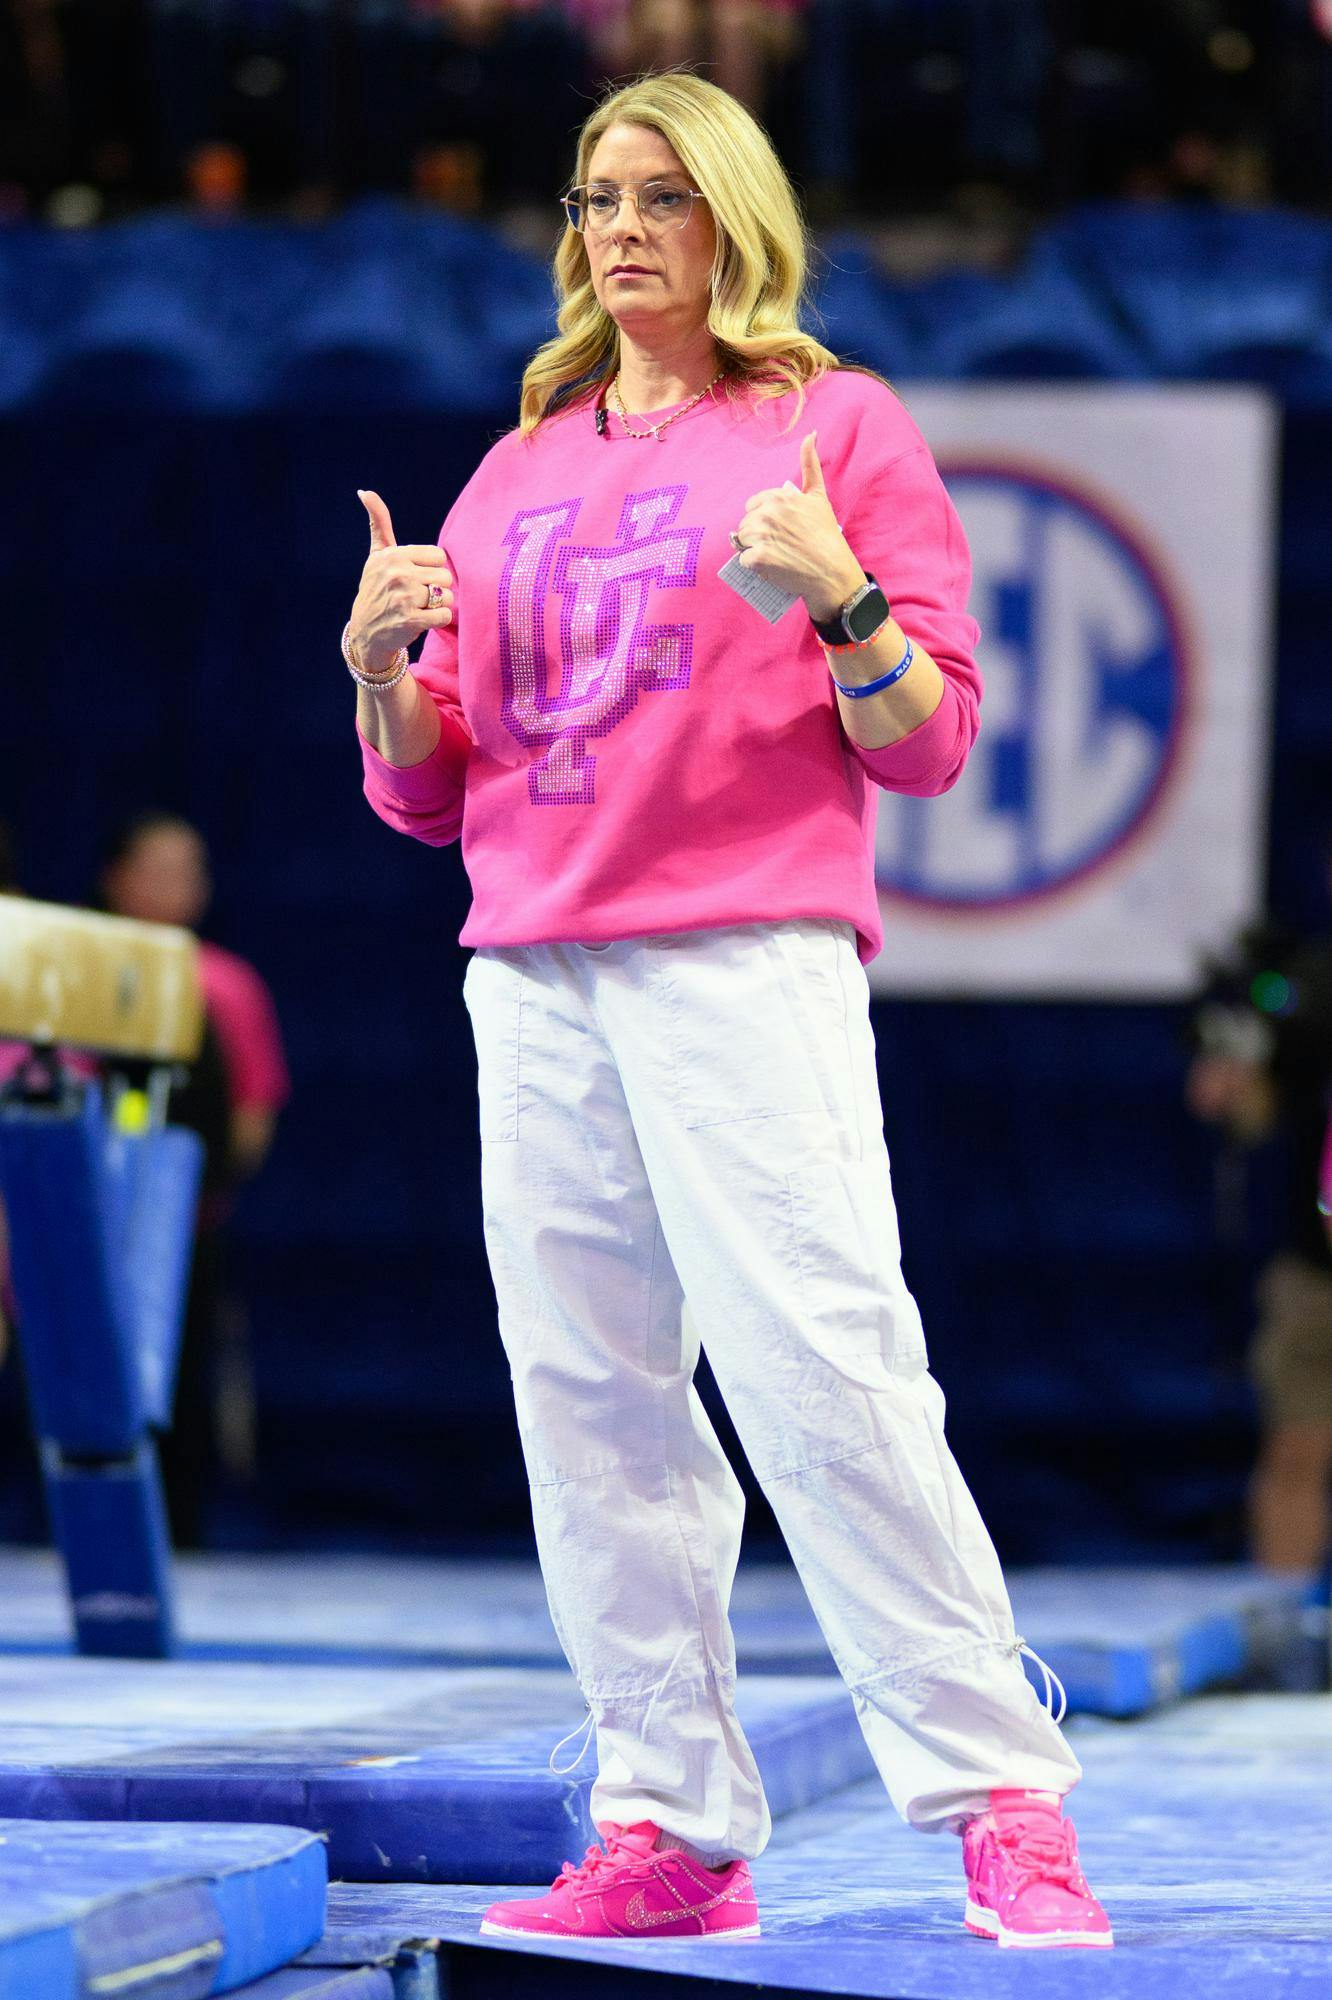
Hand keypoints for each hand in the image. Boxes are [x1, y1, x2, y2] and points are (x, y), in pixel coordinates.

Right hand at [348, 490, 454, 674]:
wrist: (366, 632)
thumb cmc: (376, 589)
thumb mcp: (377, 556)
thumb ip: (379, 523)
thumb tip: (366, 492)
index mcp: (393, 555)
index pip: (438, 556)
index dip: (431, 569)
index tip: (416, 577)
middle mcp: (397, 574)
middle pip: (445, 576)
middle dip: (437, 587)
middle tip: (418, 596)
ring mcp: (404, 598)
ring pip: (447, 596)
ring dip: (439, 605)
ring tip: (420, 608)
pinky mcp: (411, 621)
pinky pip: (444, 615)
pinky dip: (439, 620)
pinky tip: (423, 620)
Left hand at [732, 432, 861, 616]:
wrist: (831, 570)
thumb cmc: (826, 534)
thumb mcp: (818, 496)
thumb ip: (810, 465)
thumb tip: (811, 434)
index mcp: (778, 497)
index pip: (752, 506)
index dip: (763, 519)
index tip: (780, 529)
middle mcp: (768, 513)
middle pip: (745, 523)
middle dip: (757, 534)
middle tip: (779, 544)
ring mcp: (761, 536)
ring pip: (741, 541)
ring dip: (753, 549)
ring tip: (775, 554)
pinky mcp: (758, 558)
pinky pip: (744, 560)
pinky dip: (754, 566)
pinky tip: (772, 566)